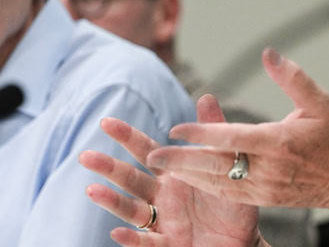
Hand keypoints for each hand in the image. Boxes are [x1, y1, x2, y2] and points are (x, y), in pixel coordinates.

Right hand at [81, 95, 261, 246]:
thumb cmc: (232, 206)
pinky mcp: (169, 245)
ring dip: (112, 201)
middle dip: (108, 168)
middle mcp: (162, 196)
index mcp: (174, 174)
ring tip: (92, 190)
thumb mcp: (227, 168)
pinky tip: (116, 232)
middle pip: (131, 180)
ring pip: (132, 210)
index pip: (146, 151)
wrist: (243, 244)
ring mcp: (163, 222)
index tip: (106, 122)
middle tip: (85, 156)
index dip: (127, 138)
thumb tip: (206, 97)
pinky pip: (148, 243)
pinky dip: (132, 239)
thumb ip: (214, 134)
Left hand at [147, 48, 328, 211]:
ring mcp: (267, 188)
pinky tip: (189, 180)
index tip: (176, 127)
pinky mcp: (267, 199)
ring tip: (161, 168)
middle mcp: (269, 168)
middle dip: (182, 161)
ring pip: (219, 183)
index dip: (201, 133)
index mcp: (279, 142)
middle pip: (217, 165)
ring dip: (188, 176)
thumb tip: (269, 53)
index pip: (232, 138)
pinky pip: (230, 194)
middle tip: (151, 156)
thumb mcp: (322, 102)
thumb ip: (293, 78)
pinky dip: (206, 187)